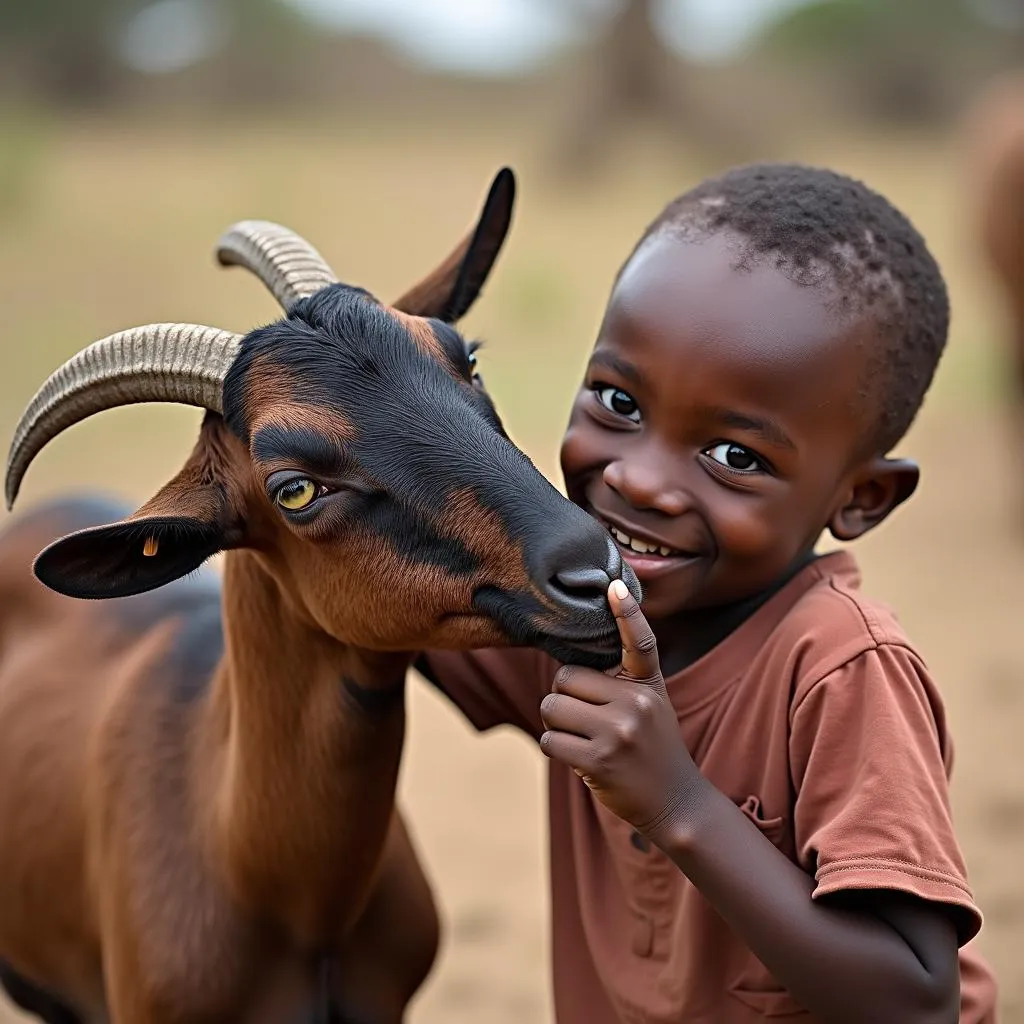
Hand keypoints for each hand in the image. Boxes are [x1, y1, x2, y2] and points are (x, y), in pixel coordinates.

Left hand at [539, 580, 699, 839]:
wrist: (676, 801)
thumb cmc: (652, 746)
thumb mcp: (651, 703)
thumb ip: (621, 680)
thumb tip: (569, 662)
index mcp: (648, 684)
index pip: (639, 641)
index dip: (627, 612)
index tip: (614, 586)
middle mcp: (636, 703)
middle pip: (565, 678)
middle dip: (564, 697)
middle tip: (585, 718)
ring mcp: (618, 732)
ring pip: (552, 708)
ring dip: (557, 725)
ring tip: (585, 738)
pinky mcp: (598, 760)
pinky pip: (550, 740)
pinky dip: (557, 748)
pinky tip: (582, 758)